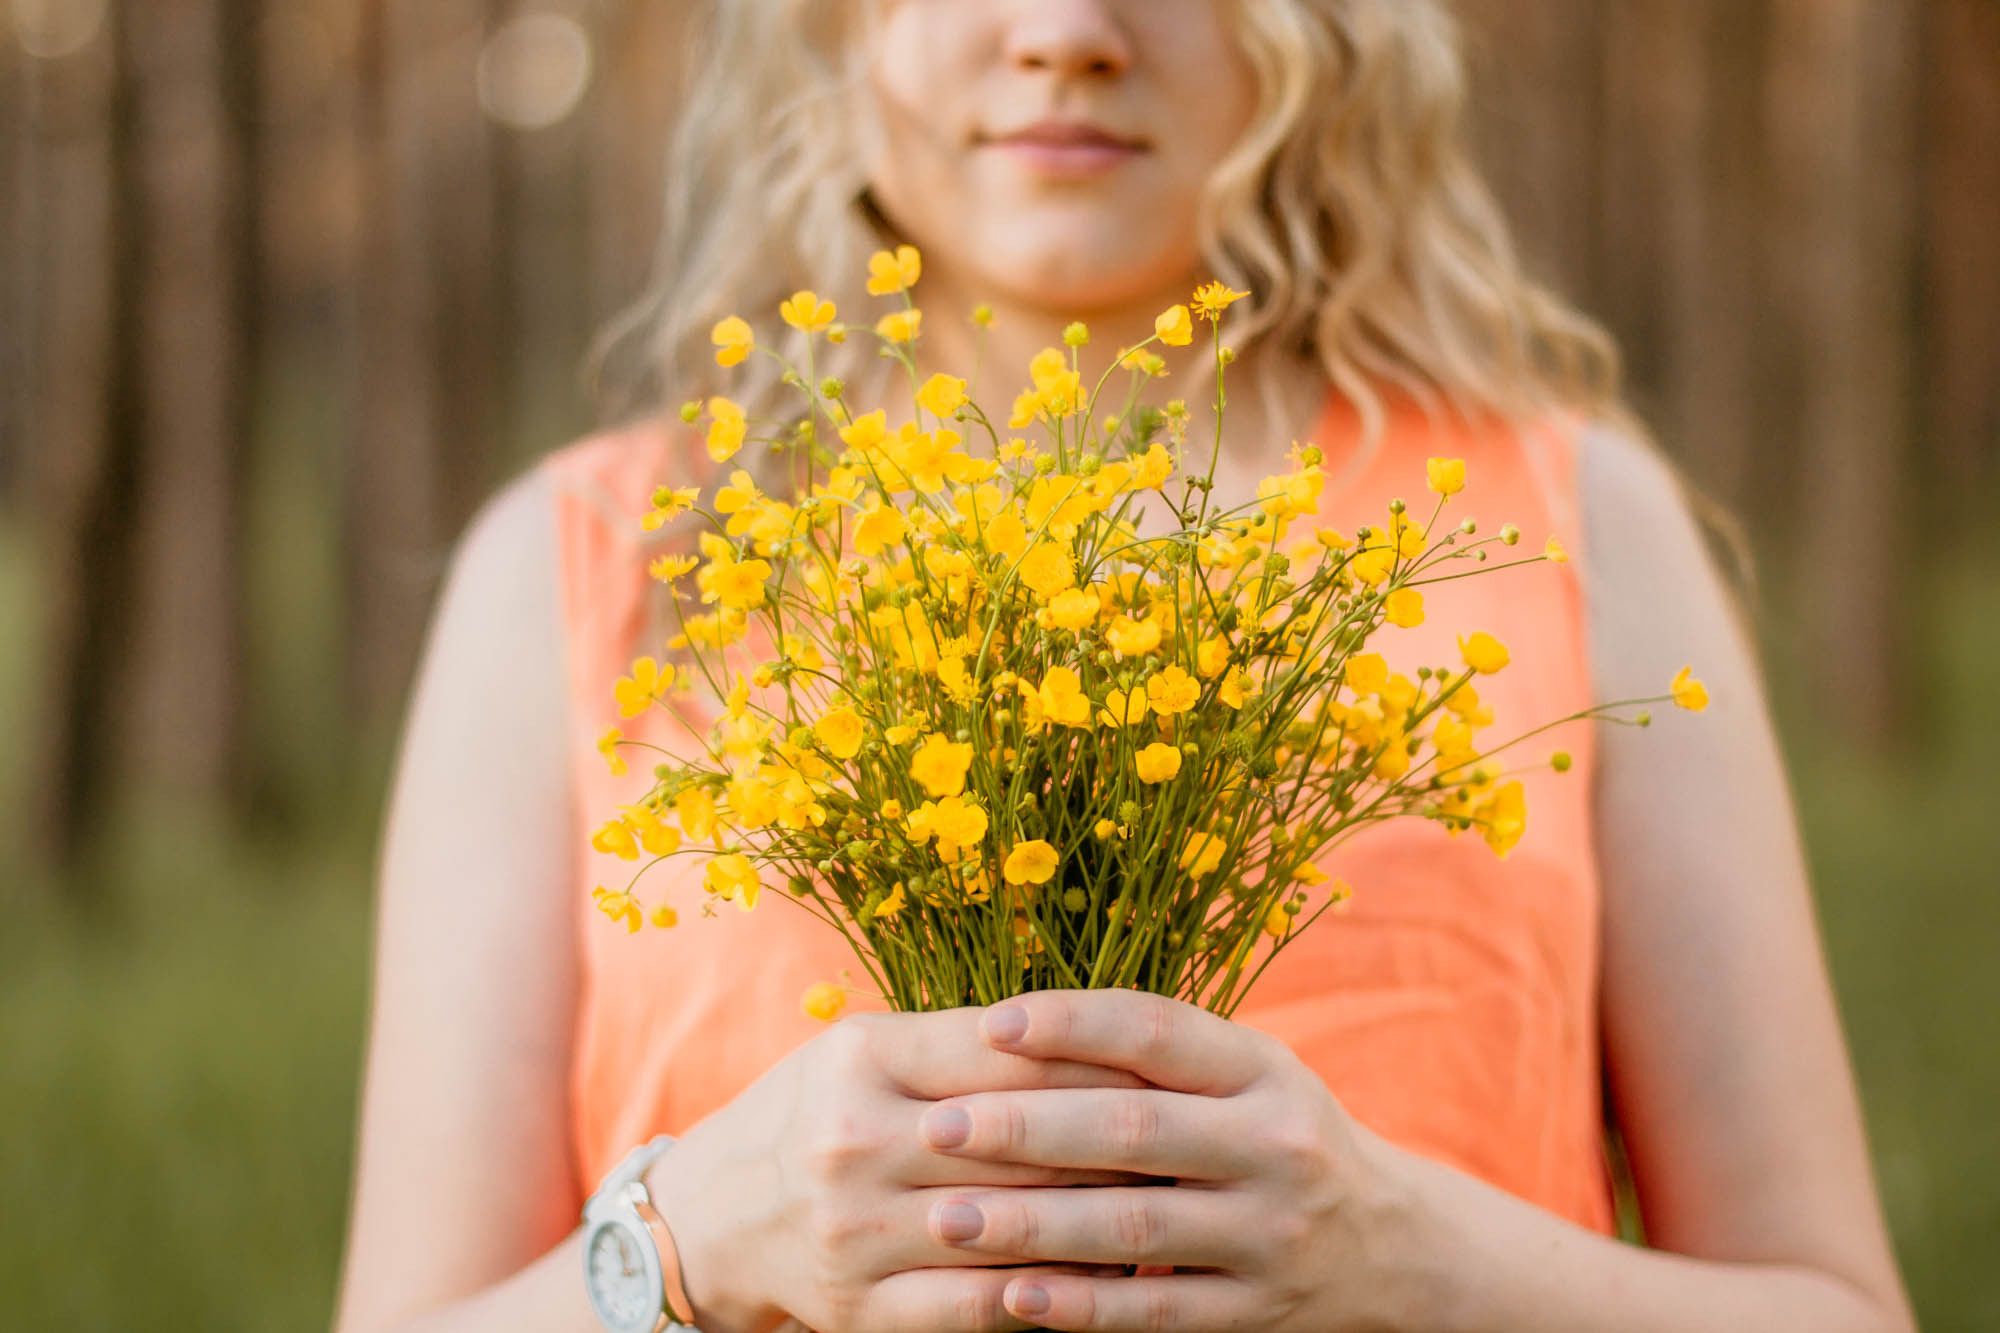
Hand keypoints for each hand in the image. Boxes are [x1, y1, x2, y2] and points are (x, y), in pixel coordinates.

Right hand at [646, 1007, 1149, 1332]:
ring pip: (1016, 1226)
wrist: (715, 1217)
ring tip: (1176, 1206)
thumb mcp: (871, 1049)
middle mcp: (852, 1141)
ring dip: (1105, 1221)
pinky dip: (1058, 1291)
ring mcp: (855, 1233)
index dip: (1102, 1064)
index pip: (1010, 1055)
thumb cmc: (821, 1109)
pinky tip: (1111, 1276)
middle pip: (1024, 1143)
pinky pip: (987, 1305)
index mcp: (862, 1058)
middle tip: (1198, 1144)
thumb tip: (1099, 1038)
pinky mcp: (864, 1310)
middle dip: (1121, 1147)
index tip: (1173, 1074)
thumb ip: (969, 1041)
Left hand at [913, 989, 1415, 1331]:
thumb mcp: (1242, 1075)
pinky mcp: (1258, 1311)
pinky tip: (1013, 1295)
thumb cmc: (1272, 1134)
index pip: (1157, 1030)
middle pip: (1135, 1129)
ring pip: (1135, 1226)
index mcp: (1260, 1068)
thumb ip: (1148, 1053)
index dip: (1071, 1022)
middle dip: (1026, 1127)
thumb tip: (1000, 1028)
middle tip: (937, 1127)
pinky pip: (1158, 1310)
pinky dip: (1083, 1305)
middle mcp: (1272, 1144)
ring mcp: (1269, 1233)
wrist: (1392, 1245)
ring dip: (1032, 1224)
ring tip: (947, 1218)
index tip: (987, 1025)